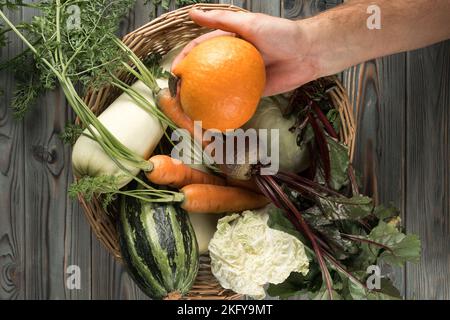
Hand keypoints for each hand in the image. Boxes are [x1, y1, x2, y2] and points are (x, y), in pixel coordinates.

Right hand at [172, 9, 319, 96]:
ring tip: (191, 108)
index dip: (186, 58)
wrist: (308, 53)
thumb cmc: (281, 33)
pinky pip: (237, 98)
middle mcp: (234, 59)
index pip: (202, 49)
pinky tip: (214, 114)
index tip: (175, 70)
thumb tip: (193, 13)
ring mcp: (243, 76)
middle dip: (192, 82)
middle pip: (207, 70)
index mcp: (231, 41)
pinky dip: (226, 105)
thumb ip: (221, 20)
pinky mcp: (254, 90)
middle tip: (179, 94)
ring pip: (220, 87)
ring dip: (205, 97)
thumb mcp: (249, 23)